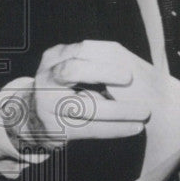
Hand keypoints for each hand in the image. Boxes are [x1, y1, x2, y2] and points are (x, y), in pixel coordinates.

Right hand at [8, 41, 152, 149]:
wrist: (35, 117)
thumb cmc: (69, 86)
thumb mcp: (75, 66)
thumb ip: (97, 61)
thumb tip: (132, 66)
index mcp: (54, 58)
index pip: (80, 52)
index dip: (104, 61)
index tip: (130, 72)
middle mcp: (46, 78)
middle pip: (71, 71)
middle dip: (103, 73)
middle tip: (132, 80)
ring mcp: (46, 105)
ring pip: (84, 106)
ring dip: (119, 111)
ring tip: (144, 113)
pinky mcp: (54, 129)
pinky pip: (88, 129)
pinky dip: (115, 128)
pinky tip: (135, 128)